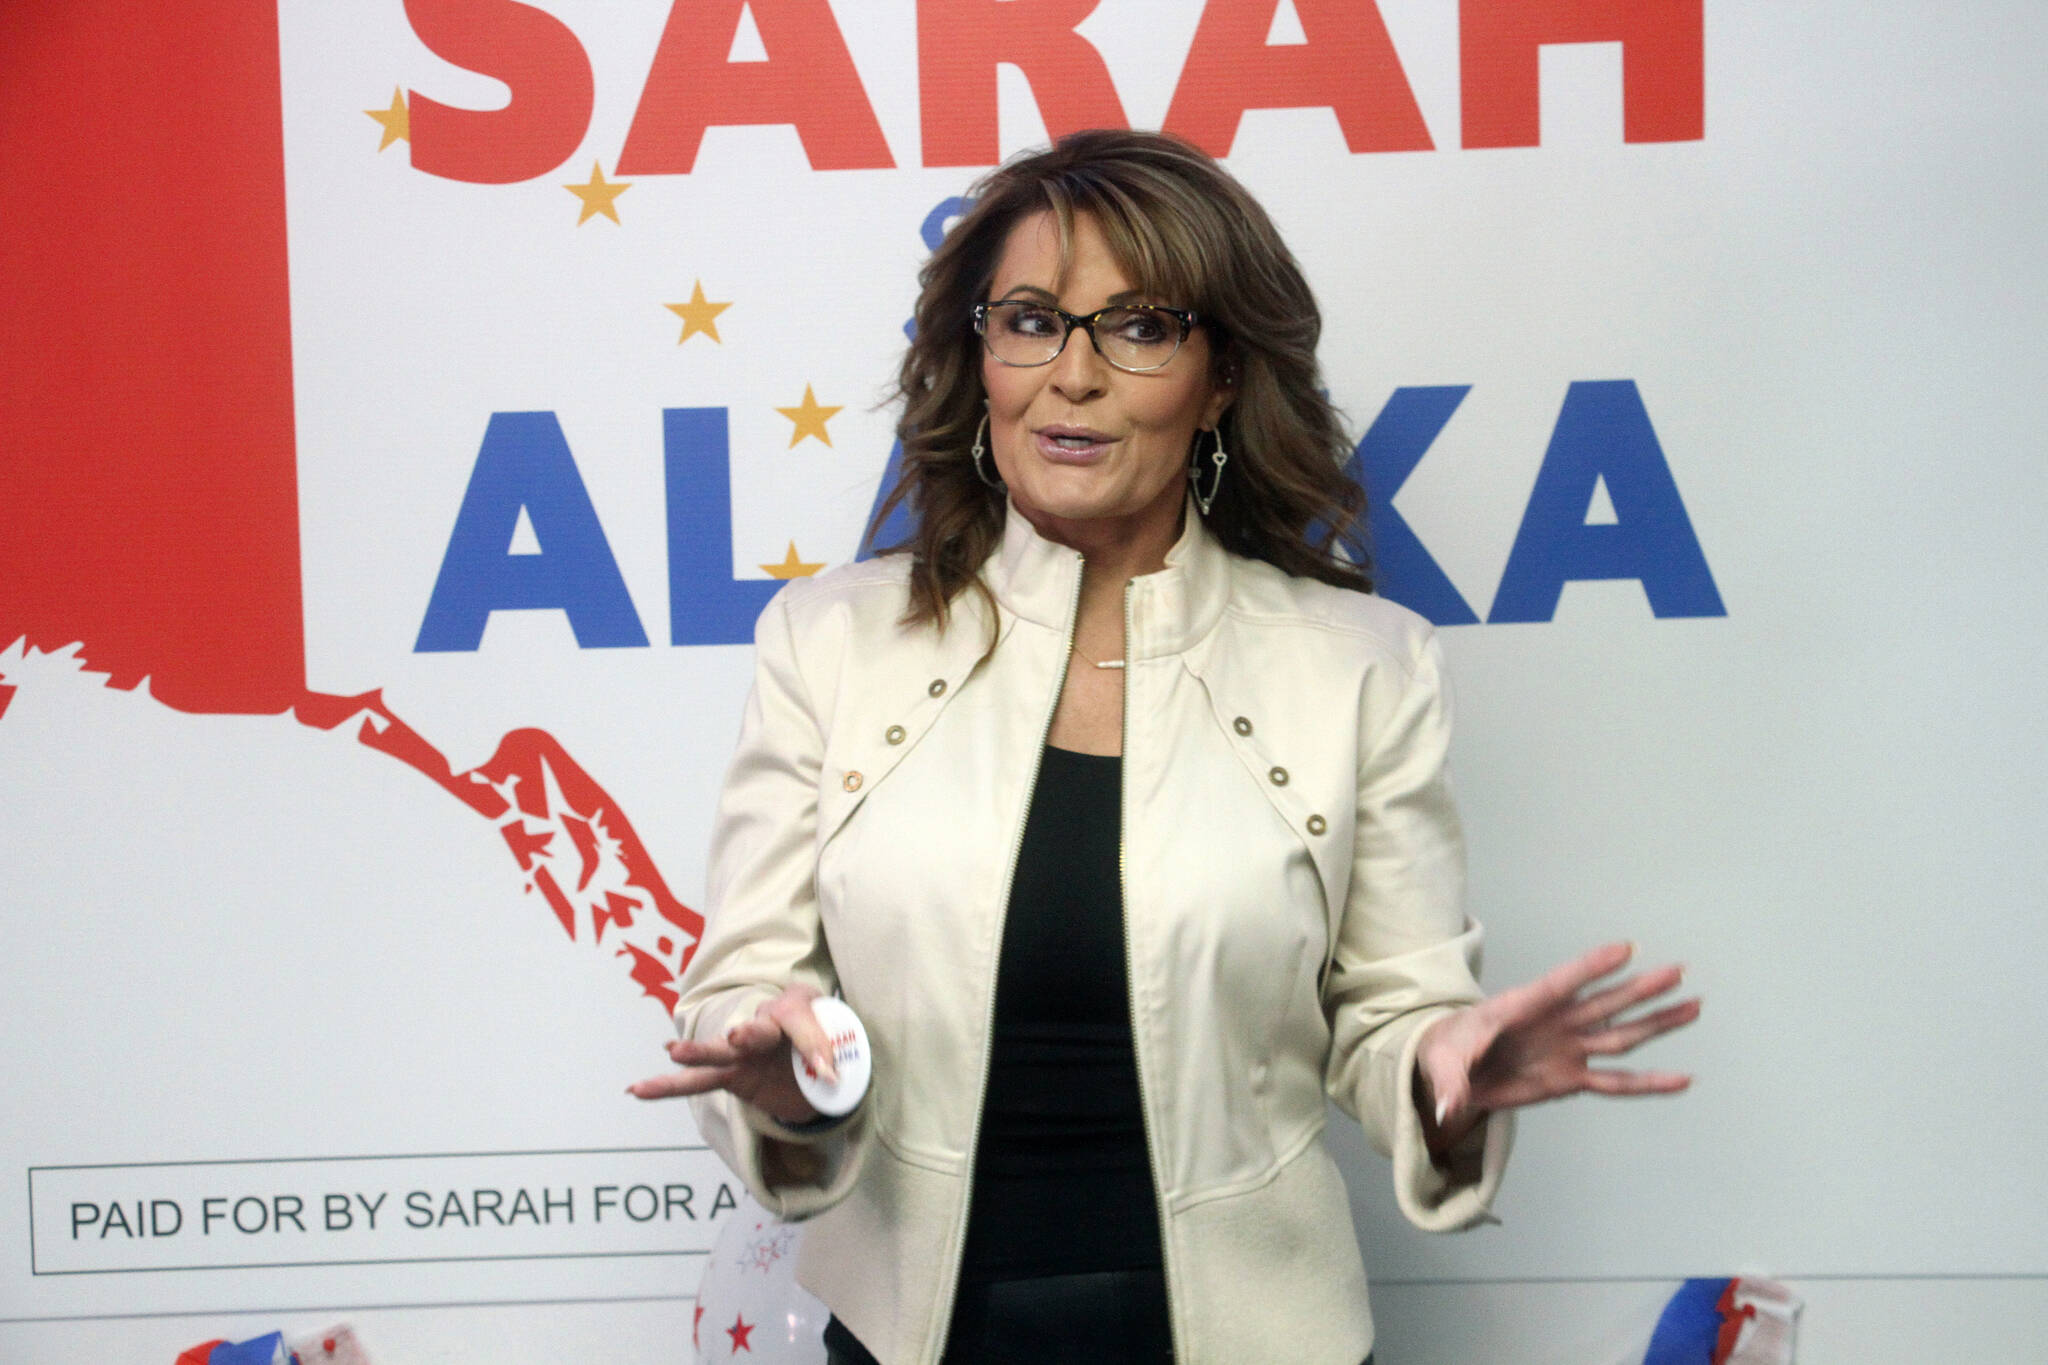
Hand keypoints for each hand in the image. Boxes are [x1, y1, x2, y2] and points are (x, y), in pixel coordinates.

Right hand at [628, 984, 835, 1126]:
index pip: (799, 1018)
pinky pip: (697, 1082)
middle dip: (749, 1034)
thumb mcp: (841, 1038)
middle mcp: (763, 1022)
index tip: (827, 1072)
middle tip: (739, 1037)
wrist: (817, 1059)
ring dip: (700, 1053)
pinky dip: (667, 1087)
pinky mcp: (731, 1074)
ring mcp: (742, 1050)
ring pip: (719, 1053)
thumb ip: (833, 1051)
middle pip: (756, 1029)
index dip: (812, 1043)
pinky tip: (638, 1090)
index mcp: (794, 1005)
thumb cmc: (829, 1038)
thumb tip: (827, 1075)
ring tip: (675, 1052)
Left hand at [1414, 941, 1700, 1151]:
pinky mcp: (1570, 1078)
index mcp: (1519, 1007)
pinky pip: (1616, 1082)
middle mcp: (1553, 1023)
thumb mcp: (1440, 1063)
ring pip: (1620, 1033)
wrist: (1451, 1070)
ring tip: (1692, 1004)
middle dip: (1640, 988)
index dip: (1592, 967)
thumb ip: (1449, 1083)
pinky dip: (1648, 1083)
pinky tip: (1681, 1079)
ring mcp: (1566, 1048)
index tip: (1626, 948)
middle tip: (1677, 971)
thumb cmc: (1445, 1052)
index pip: (1560, 983)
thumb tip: (1447, 1109)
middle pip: (1603, 1003)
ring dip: (1656, 1021)